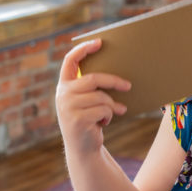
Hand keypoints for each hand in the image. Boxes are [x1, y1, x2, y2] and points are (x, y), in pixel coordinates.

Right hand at [55, 39, 130, 154]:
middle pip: (93, 79)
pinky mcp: (78, 120)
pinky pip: (103, 110)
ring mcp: (68, 107)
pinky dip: (109, 116)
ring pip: (101, 97)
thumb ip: (92, 88)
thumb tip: (118, 74)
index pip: (70, 61)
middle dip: (113, 81)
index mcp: (64, 86)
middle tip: (129, 85)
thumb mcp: (87, 102)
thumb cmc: (90, 121)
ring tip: (115, 112)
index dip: (83, 49)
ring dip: (112, 105)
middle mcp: (62, 95)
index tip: (100, 42)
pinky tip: (104, 123)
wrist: (83, 149)